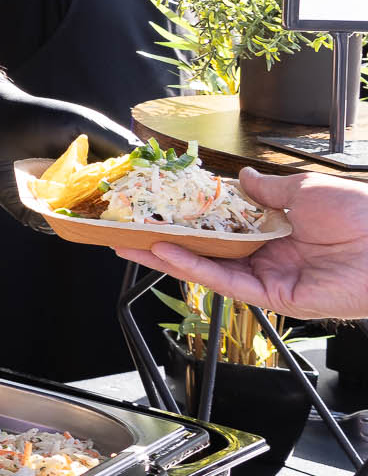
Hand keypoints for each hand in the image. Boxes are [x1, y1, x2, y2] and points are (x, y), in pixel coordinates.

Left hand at [0, 70, 136, 233]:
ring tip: (120, 223)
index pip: (126, 190)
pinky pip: (53, 224)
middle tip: (149, 220)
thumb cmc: (41, 118)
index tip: (166, 201)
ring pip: (85, 224)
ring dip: (100, 224)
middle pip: (109, 212)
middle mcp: (80, 191)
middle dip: (127, 216)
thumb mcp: (85, 125)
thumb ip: (116, 142)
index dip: (144, 196)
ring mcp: (57, 203)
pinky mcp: (32, 210)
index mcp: (96, 171)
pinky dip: (66, 223)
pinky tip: (81, 219)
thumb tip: (149, 162)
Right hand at [117, 167, 367, 320]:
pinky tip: (165, 252)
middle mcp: (271, 256)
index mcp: (280, 230)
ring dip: (169, 257)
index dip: (192, 218)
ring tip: (131, 243)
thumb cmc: (361, 214)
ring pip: (210, 268)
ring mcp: (271, 278)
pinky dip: (193, 268)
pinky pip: (227, 283)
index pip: (224, 225)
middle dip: (168, 241)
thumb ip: (268, 189)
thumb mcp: (305, 190)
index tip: (162, 207)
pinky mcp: (275, 297)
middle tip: (131, 232)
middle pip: (209, 250)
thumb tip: (240, 178)